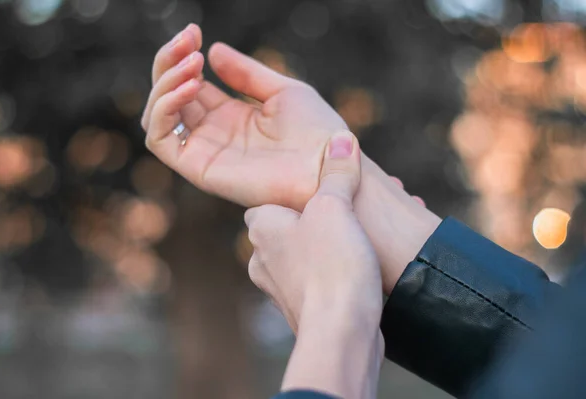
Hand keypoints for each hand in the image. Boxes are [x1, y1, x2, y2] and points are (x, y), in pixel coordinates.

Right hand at [142, 24, 346, 210]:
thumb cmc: (317, 131)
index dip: (183, 56)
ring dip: (165, 83)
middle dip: (169, 63)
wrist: (330, 165)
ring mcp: (205, 152)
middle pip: (167, 97)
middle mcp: (213, 135)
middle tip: (188, 40)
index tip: (194, 32)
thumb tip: (213, 50)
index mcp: (230, 117)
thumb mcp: (282, 91)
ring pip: (158, 117)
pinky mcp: (200, 170)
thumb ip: (246, 74)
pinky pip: (161, 141)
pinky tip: (190, 86)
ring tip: (192, 63)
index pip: (188, 85)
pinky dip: (164, 109)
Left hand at [245, 132, 382, 397]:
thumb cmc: (331, 265)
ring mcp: (283, 288)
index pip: (269, 200)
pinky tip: (371, 263)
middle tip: (362, 206)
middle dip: (329, 215)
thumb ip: (337, 172)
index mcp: (261, 229)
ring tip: (374, 230)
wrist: (342, 333)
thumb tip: (342, 140)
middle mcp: (264, 259)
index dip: (298, 193)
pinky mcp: (305, 309)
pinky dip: (344, 267)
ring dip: (340, 240)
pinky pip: (325, 277)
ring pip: (313, 252)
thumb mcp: (335, 206)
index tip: (327, 190)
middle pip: (296, 225)